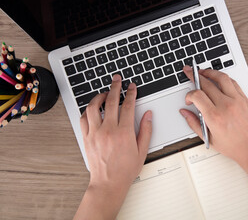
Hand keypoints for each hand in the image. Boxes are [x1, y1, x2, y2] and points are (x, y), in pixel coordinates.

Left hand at [80, 74, 152, 191]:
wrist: (108, 183)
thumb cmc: (125, 170)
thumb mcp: (142, 150)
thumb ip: (146, 130)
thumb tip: (148, 115)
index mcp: (123, 133)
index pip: (128, 106)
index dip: (131, 93)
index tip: (132, 87)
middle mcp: (108, 130)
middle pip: (110, 101)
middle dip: (115, 87)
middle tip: (117, 80)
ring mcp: (95, 133)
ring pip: (93, 107)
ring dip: (99, 96)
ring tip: (104, 92)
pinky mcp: (86, 137)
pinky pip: (83, 118)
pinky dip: (87, 110)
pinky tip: (93, 108)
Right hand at [180, 66, 247, 165]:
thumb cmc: (233, 146)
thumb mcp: (208, 138)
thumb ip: (193, 123)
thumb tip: (184, 112)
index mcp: (214, 117)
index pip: (197, 95)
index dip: (189, 95)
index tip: (189, 100)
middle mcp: (226, 106)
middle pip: (206, 83)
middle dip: (194, 76)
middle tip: (189, 72)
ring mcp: (236, 101)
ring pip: (221, 78)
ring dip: (209, 72)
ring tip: (203, 72)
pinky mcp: (244, 99)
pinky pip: (233, 82)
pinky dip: (223, 78)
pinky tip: (218, 78)